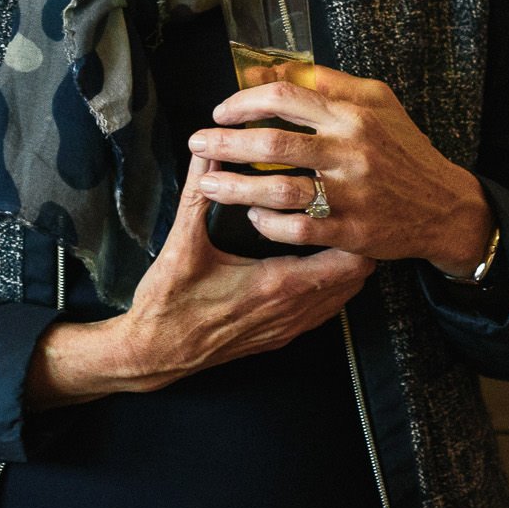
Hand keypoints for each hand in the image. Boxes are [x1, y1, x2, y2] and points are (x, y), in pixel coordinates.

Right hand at [34, 155, 375, 401]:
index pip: (346, 260)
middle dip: (354, 244)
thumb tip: (206, 153)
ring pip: (342, 298)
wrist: (154, 355)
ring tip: (332, 235)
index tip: (346, 203)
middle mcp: (290, 311)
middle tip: (343, 212)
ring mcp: (287, 328)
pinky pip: (322, 313)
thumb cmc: (167, 305)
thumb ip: (198, 195)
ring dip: (344, 268)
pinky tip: (313, 268)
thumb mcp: (181, 244)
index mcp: (276, 284)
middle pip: (355, 278)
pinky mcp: (279, 338)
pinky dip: (328, 289)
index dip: (353, 230)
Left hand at [187, 65, 494, 271]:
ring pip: (277, 189)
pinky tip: (252, 217)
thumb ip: (329, 82)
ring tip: (208, 185)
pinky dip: (267, 223)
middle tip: (197, 144)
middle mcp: (349, 151)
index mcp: (352, 114)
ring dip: (234, 187)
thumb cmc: (404, 149)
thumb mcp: (378, 102)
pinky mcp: (351, 231)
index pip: (285, 96)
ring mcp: (350, 193)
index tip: (221, 111)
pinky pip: (296, 228)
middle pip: (271, 142)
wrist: (445, 206)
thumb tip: (275, 69)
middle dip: (224, 143)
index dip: (243, 101)